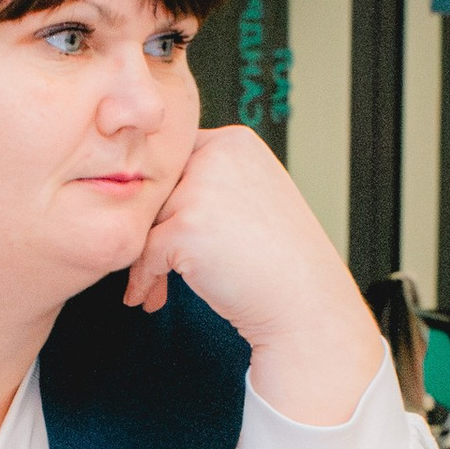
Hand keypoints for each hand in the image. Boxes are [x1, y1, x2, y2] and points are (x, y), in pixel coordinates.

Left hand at [124, 124, 383, 422]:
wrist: (306, 305)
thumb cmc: (281, 262)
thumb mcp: (255, 196)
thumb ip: (212, 181)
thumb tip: (154, 192)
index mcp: (236, 143)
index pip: (178, 161)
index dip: (169, 200)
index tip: (166, 233)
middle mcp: (217, 157)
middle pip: (158, 190)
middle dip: (154, 231)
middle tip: (157, 266)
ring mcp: (200, 191)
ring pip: (147, 222)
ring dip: (147, 258)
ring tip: (157, 288)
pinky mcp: (185, 229)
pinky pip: (144, 253)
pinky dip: (144, 280)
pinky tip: (149, 299)